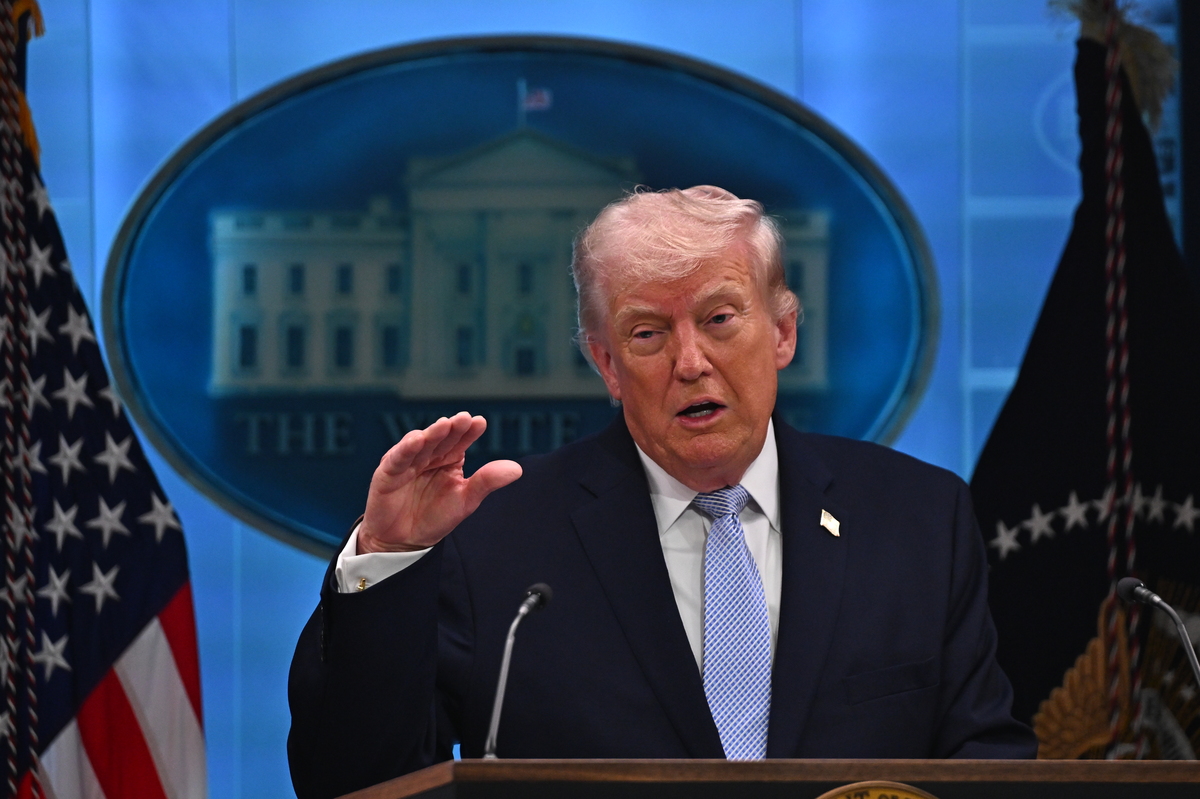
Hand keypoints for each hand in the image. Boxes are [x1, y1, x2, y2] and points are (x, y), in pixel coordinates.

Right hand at [358, 412, 521, 553]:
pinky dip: (406, 448)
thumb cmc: (434, 517)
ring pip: (420, 443)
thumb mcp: (466, 501)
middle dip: (452, 428)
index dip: (469, 432)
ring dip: (432, 434)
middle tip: (464, 418)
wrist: (404, 541)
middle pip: (441, 438)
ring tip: (444, 425)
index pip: (460, 441)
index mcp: (449, 459)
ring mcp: (408, 462)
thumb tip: (517, 469)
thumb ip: (487, 482)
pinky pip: (397, 458)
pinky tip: (417, 440)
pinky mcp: (388, 473)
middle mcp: (429, 456)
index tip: (480, 422)